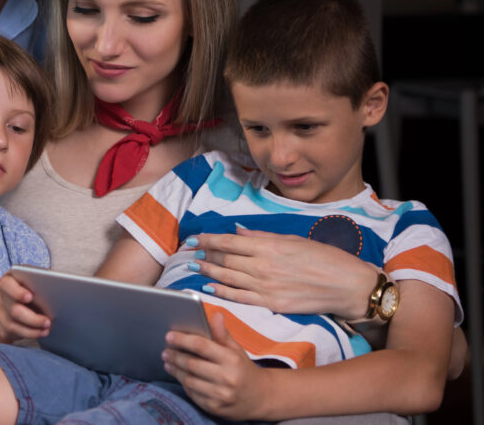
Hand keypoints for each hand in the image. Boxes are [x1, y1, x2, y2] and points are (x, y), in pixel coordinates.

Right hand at [0, 273, 50, 341]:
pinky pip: (10, 333)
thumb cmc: (29, 287)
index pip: (7, 285)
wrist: (13, 299)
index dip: (17, 292)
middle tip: (48, 322)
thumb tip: (54, 291)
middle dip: (32, 318)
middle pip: (13, 309)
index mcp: (8, 280)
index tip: (30, 297)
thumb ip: (39, 282)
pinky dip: (27, 334)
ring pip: (11, 325)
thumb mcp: (32, 280)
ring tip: (47, 330)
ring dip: (32, 330)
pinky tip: (39, 332)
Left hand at [162, 312, 266, 420]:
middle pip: (191, 364)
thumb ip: (222, 334)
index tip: (169, 336)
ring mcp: (220, 395)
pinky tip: (179, 376)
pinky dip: (183, 383)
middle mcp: (227, 378)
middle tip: (165, 351)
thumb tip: (216, 315)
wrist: (260, 398)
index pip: (201, 346)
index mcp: (232, 359)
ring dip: (175, 370)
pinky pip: (192, 394)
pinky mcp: (214, 408)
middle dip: (175, 356)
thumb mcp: (236, 350)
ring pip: (189, 380)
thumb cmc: (243, 369)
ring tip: (168, 362)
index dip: (182, 340)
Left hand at [190, 227, 377, 317]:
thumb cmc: (324, 258)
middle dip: (204, 255)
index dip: (207, 240)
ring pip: (228, 278)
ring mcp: (266, 287)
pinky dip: (222, 292)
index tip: (193, 239)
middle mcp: (264, 266)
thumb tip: (238, 231)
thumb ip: (262, 236)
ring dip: (208, 272)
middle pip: (224, 259)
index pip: (228, 241)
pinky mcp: (272, 304)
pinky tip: (209, 288)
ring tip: (193, 267)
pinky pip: (240, 298)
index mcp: (269, 246)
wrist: (347, 286)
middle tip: (189, 253)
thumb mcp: (293, 239)